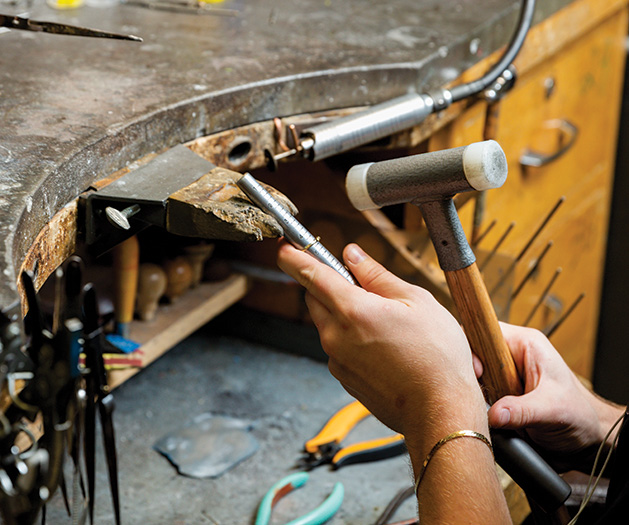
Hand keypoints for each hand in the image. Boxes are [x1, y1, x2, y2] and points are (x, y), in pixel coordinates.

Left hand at [277, 242, 486, 440]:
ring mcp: (337, 360)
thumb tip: (352, 255)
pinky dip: (352, 339)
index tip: (284, 247)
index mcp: (352, 310)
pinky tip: (384, 346)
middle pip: (315, 298)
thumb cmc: (436, 356)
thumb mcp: (416, 301)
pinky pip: (338, 347)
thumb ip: (377, 275)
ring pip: (328, 323)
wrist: (440, 412)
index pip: (310, 274)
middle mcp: (336, 336)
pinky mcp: (343, 378)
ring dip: (344, 314)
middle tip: (360, 285)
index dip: (293, 256)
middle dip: (329, 285)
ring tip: (385, 322)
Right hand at [483, 323, 624, 470]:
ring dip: (477, 392)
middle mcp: (512, 355)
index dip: (474, 349)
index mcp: (525, 344)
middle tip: (482, 395)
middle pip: (474, 353)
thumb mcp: (552, 410)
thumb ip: (522, 410)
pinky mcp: (501, 391)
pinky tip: (490, 415)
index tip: (478, 373)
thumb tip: (493, 414)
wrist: (589, 437)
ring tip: (490, 408)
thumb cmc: (581, 415)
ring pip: (474, 375)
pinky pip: (479, 391)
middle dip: (473, 375)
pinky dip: (480, 404)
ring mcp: (505, 373)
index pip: (484, 330)